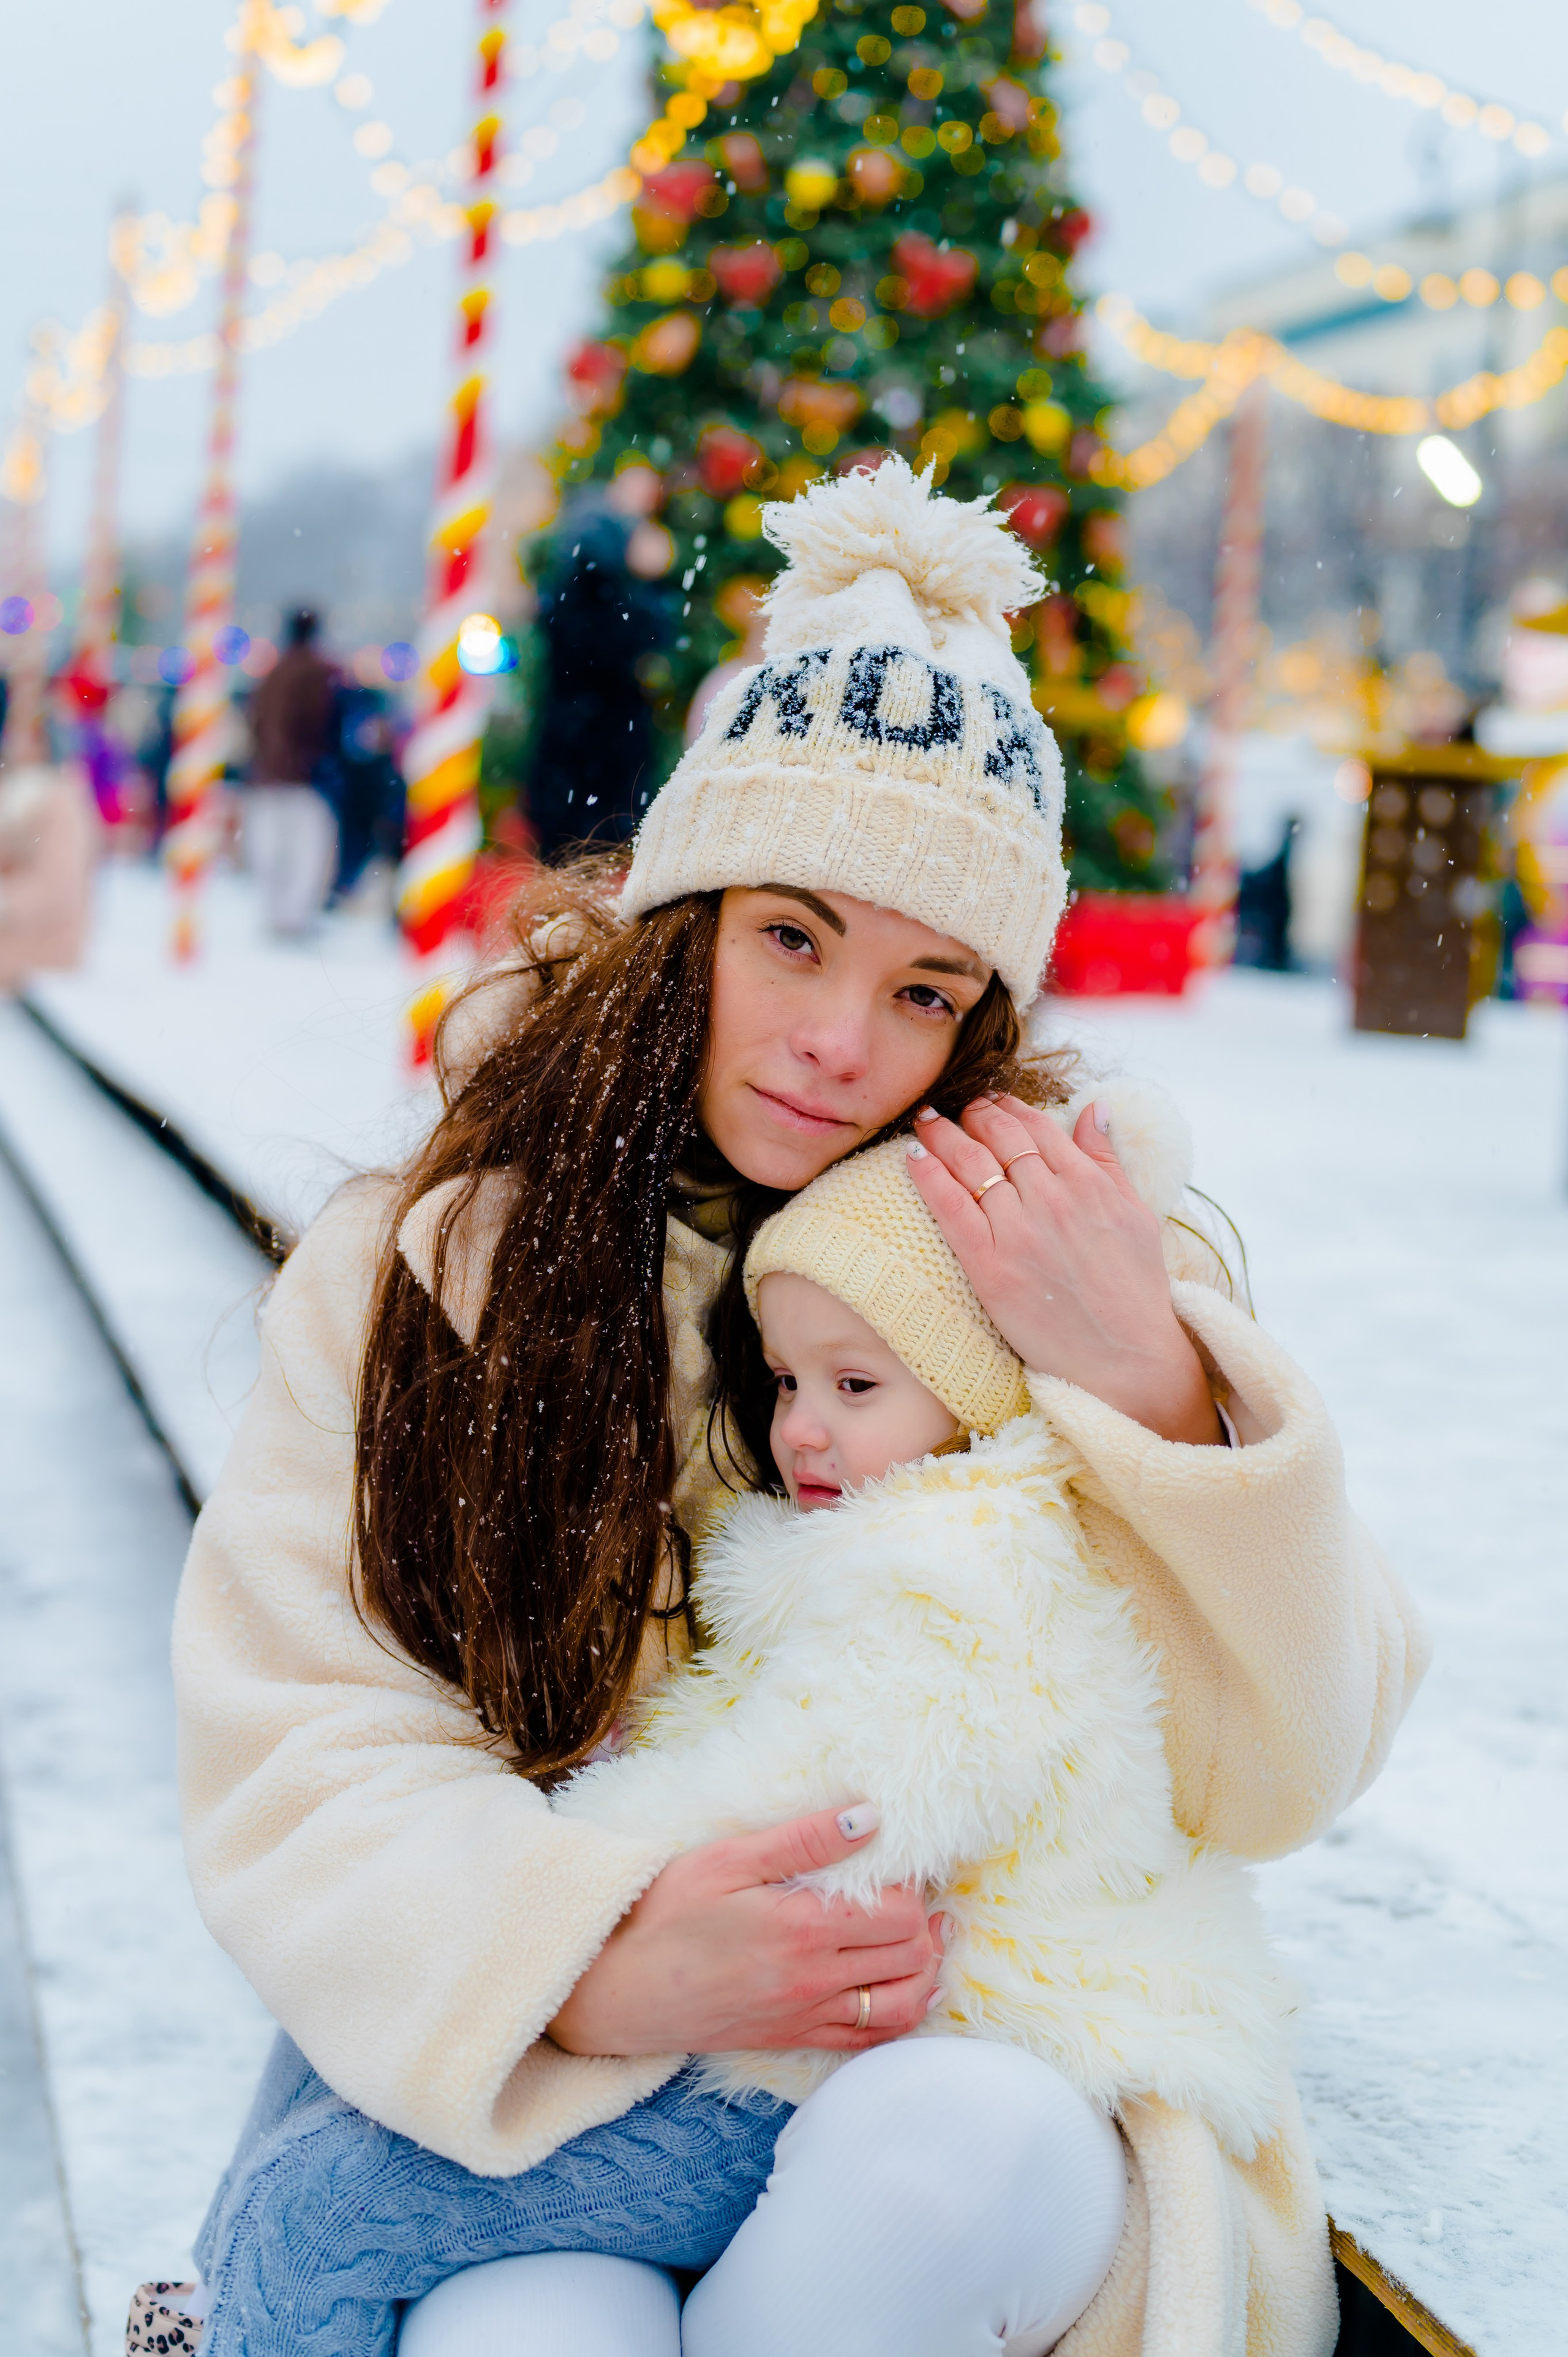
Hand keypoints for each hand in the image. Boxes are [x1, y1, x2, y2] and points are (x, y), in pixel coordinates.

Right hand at [548, 1805, 944, 2057]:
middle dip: (925, 1921)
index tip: (897, 1861)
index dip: (911, 1883)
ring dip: (926, 1969)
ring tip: (923, 1934)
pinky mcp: (793, 2038)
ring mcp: (806, 2016)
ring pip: (903, 2004)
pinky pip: (869, 2040)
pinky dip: (901, 2015)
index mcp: (802, 1928)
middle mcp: (814, 1980)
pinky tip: (905, 1988)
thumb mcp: (728, 1860)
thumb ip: (805, 1841)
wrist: (614, 1990)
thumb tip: (872, 1817)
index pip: (898, 1912)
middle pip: (912, 1955)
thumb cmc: (663, 1914)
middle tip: (912, 1891)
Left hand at [906, 1094, 1221, 1444]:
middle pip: (999, 1138)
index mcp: (1089, 1184)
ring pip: (971, 1165)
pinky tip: (913, 1155)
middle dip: (972, 1112)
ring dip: (943, 1134)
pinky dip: (929, 1176)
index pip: (1038, 1127)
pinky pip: (951, 1208)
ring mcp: (1020, 1232)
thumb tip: (1095, 1107)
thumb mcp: (1136, 1214)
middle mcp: (1053, 1200)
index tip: (990, 1096)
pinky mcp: (992, 1268)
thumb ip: (1108, 1158)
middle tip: (952, 1102)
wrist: (1126, 1360)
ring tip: (926, 1118)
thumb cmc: (1135, 1290)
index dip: (1008, 1106)